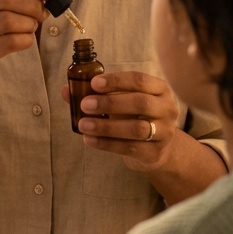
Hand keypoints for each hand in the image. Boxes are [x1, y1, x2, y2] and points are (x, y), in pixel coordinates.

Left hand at [63, 70, 180, 171]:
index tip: (94, 83)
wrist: (155, 149)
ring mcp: (164, 132)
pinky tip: (89, 140)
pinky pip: (130, 148)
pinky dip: (107, 144)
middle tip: (85, 104)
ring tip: (83, 124)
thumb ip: (96, 95)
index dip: (116, 80)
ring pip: (136, 128)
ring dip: (106, 126)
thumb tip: (65, 90)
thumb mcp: (121, 102)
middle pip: (140, 102)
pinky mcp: (155, 153)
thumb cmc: (135, 117)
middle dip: (110, 103)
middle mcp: (167, 109)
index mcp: (160, 89)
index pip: (140, 80)